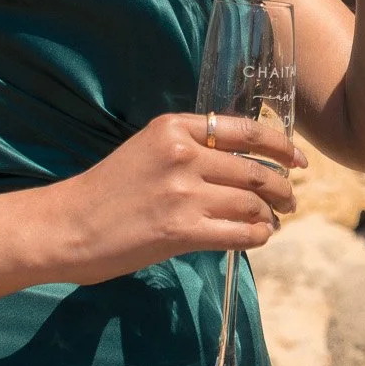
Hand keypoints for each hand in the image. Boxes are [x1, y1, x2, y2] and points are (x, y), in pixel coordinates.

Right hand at [43, 111, 304, 284]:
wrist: (65, 226)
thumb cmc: (105, 192)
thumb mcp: (147, 151)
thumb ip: (190, 150)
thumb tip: (241, 165)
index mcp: (174, 127)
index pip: (246, 130)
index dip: (282, 146)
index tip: (298, 160)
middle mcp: (183, 154)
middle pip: (257, 169)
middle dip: (282, 188)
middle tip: (290, 201)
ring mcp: (183, 192)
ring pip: (253, 203)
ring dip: (271, 216)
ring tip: (271, 223)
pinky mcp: (181, 230)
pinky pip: (240, 233)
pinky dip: (257, 237)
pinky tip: (257, 238)